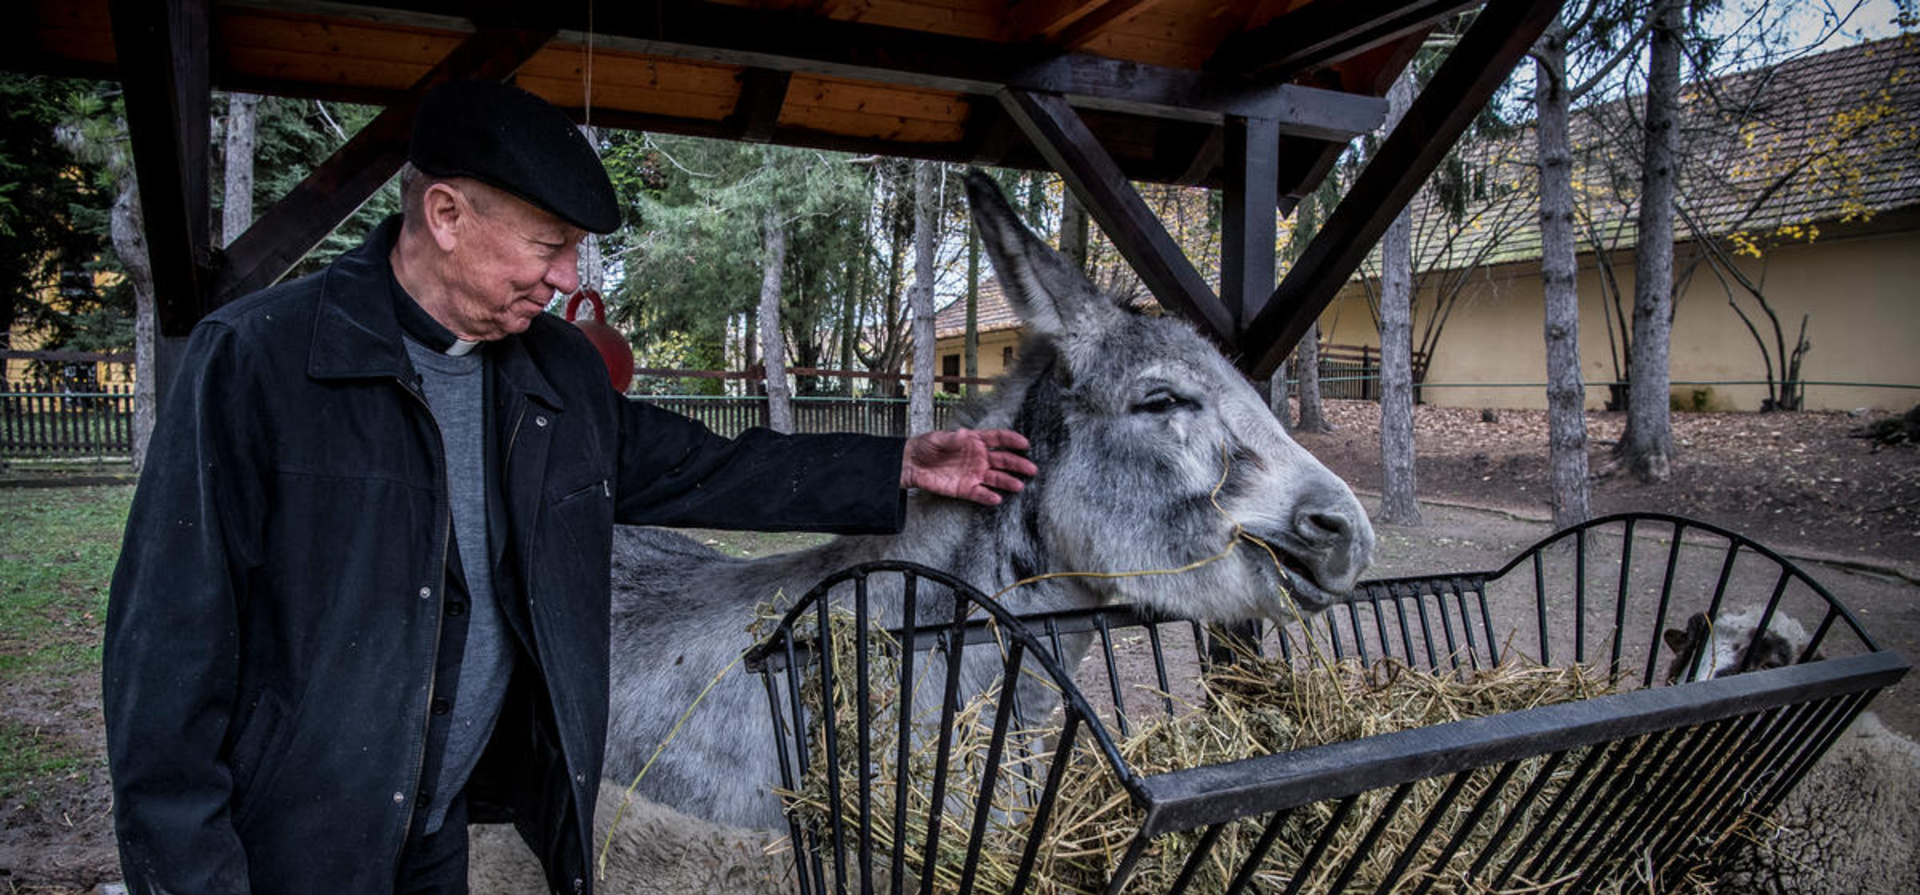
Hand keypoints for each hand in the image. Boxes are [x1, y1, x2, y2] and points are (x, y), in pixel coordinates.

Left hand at [901, 428, 1036, 505]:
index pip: (998, 439)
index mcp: (975, 441)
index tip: (1024, 444)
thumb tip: (963, 434)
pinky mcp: (965, 489)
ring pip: (996, 478)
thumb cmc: (926, 446)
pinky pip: (980, 494)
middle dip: (1018, 464)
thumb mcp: (938, 438)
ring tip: (1019, 486)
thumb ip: (952, 438)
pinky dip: (988, 497)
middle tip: (1031, 469)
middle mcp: (978, 458)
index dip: (1012, 440)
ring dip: (1007, 482)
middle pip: (1003, 460)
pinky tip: (997, 498)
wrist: (911, 464)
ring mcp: (973, 474)